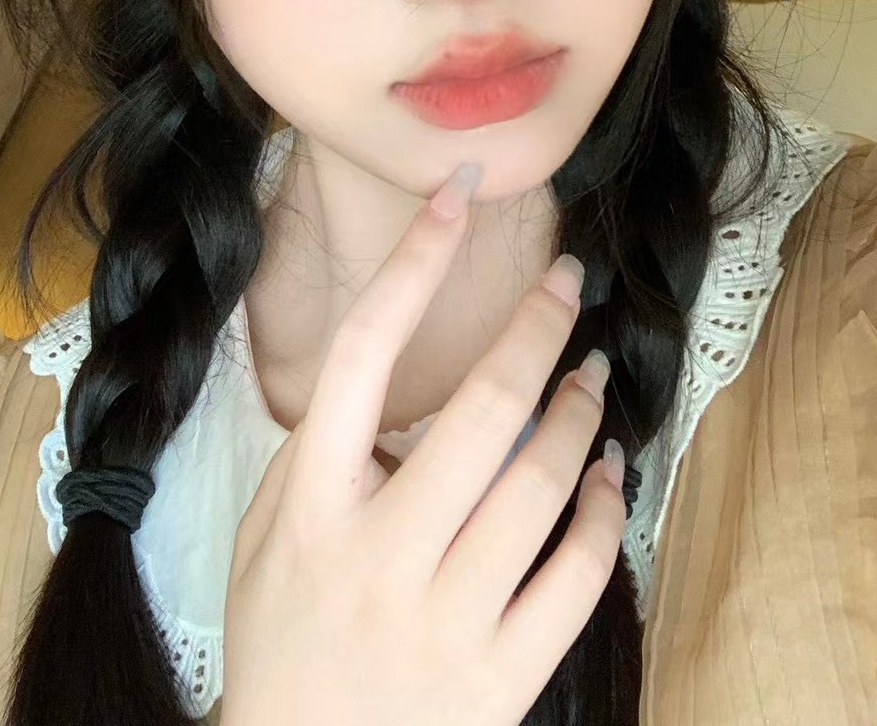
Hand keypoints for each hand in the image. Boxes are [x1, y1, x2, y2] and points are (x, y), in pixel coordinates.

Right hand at [220, 161, 625, 724]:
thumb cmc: (281, 645)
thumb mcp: (266, 542)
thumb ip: (316, 456)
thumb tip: (388, 378)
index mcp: (312, 506)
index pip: (363, 355)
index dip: (415, 264)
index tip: (457, 199)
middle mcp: (378, 553)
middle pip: (479, 411)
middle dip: (535, 328)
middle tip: (566, 281)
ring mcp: (444, 620)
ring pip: (540, 487)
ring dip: (580, 414)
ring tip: (593, 374)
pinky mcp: (501, 679)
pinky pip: (576, 577)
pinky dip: (606, 512)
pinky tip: (611, 472)